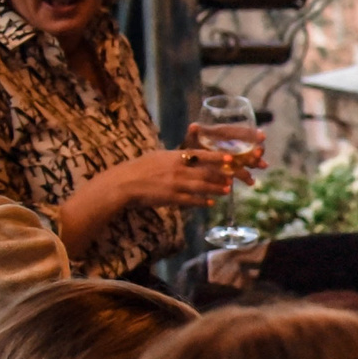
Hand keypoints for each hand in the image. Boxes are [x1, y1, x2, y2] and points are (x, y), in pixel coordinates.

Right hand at [94, 147, 235, 212]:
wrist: (124, 183)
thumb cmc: (140, 167)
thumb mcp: (158, 155)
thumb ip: (175, 155)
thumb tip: (189, 155)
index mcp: (174, 156)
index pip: (201, 155)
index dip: (218, 157)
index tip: (231, 158)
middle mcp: (178, 169)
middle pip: (206, 172)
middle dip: (222, 176)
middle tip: (233, 178)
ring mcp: (176, 184)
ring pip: (202, 187)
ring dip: (216, 189)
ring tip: (227, 191)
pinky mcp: (172, 198)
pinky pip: (191, 200)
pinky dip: (203, 202)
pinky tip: (211, 203)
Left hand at [182, 123, 261, 185]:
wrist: (189, 164)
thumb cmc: (191, 148)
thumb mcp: (191, 140)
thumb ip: (193, 134)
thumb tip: (194, 126)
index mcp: (225, 135)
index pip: (241, 132)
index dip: (252, 133)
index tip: (262, 136)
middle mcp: (233, 145)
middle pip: (249, 146)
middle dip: (256, 149)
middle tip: (259, 153)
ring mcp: (235, 158)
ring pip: (249, 159)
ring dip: (256, 162)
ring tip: (262, 166)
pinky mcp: (233, 170)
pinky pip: (242, 172)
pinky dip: (247, 177)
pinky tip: (251, 182)